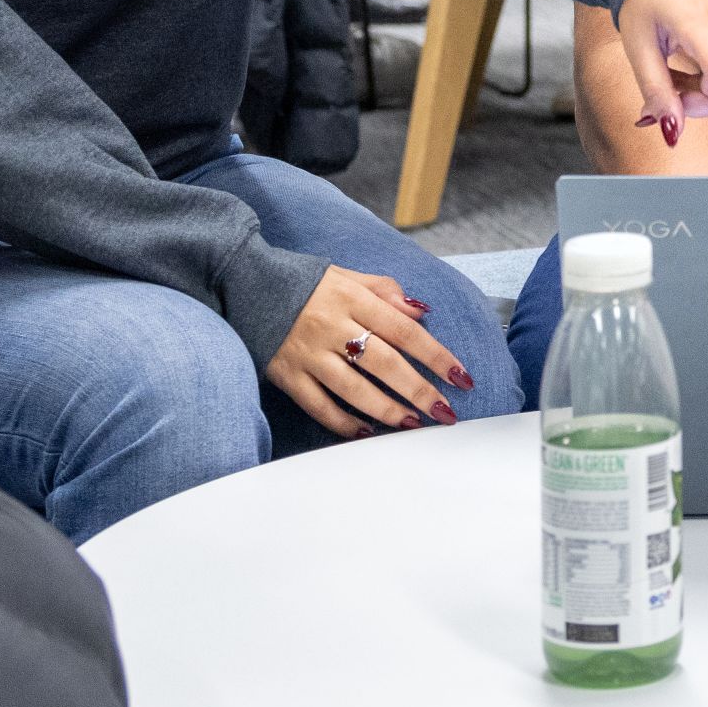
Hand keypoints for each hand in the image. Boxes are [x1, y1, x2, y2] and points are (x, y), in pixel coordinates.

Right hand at [269, 266, 476, 438]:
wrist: (246, 283)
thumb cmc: (307, 283)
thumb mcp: (348, 275)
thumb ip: (386, 290)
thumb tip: (423, 313)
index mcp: (352, 298)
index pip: (404, 330)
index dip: (436, 355)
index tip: (460, 377)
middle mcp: (332, 326)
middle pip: (384, 364)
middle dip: (420, 391)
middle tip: (445, 413)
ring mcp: (308, 353)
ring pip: (354, 389)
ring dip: (388, 410)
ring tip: (413, 424)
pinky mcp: (287, 375)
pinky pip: (320, 406)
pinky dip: (344, 422)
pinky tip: (367, 431)